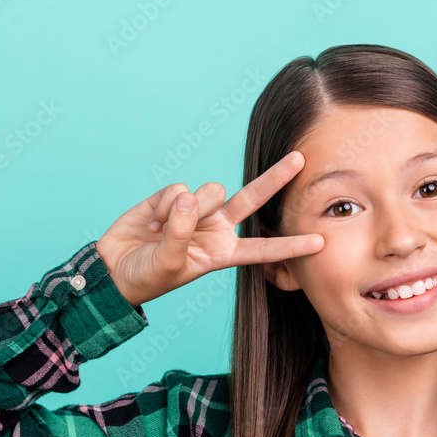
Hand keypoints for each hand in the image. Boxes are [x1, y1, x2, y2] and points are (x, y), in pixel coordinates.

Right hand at [95, 150, 323, 306]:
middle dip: (275, 178)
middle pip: (251, 199)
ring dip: (187, 208)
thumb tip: (188, 199)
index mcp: (223, 252)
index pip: (263, 248)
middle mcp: (215, 228)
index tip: (320, 242)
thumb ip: (181, 234)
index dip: (290, 246)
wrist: (115, 269)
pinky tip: (152, 222)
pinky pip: (178, 190)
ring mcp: (195, 210)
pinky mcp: (172, 197)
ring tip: (164, 231)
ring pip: (209, 191)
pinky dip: (163, 206)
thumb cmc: (147, 277)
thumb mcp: (170, 265)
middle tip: (301, 158)